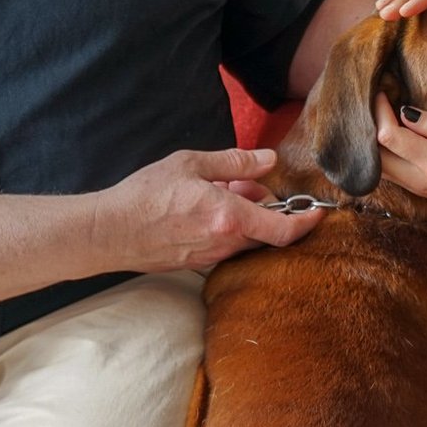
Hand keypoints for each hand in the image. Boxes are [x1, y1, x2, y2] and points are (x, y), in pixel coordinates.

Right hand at [87, 146, 321, 273]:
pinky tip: (203, 209)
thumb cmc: (145, 194)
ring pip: (243, 238)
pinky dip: (225, 228)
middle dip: (264, 207)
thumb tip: (269, 160)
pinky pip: (223, 246)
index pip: (282, 230)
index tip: (319, 213)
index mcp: (228, 217)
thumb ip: (236, 162)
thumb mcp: (192, 163)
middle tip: (243, 183)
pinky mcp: (194, 265)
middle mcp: (222, 243)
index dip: (307, 223)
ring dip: (243, 216)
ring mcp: (208, 258)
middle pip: (264, 231)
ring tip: (217, 191)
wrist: (106, 232)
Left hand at [371, 96, 426, 213]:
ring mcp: (414, 188)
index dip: (380, 112)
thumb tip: (405, 112)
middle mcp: (417, 179)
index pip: (390, 137)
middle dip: (370, 126)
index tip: (382, 92)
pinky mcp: (414, 189)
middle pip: (375, 154)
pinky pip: (386, 171)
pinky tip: (389, 135)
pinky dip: (381, 152)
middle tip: (377, 102)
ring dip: (373, 141)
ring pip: (377, 165)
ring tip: (381, 115)